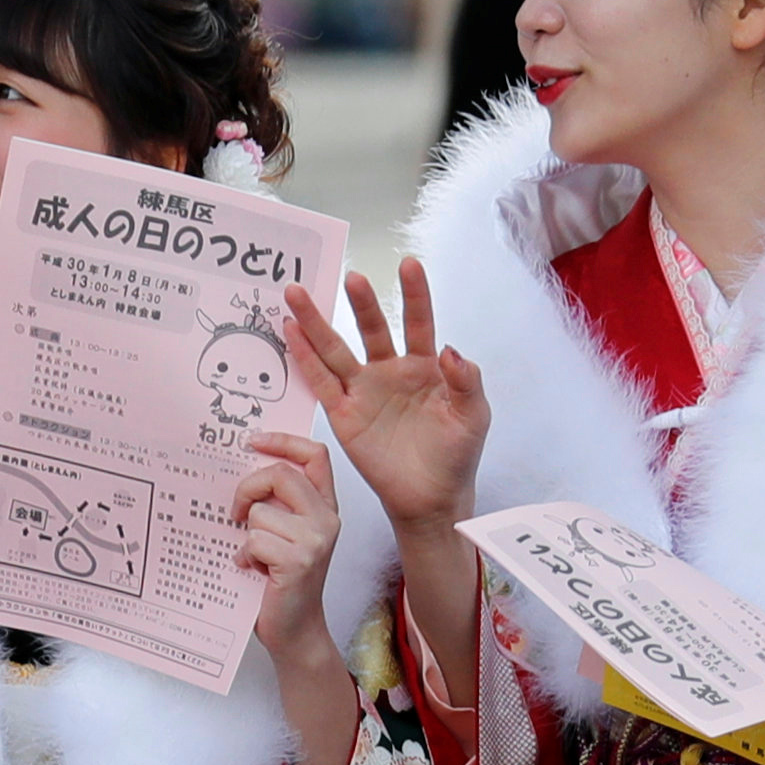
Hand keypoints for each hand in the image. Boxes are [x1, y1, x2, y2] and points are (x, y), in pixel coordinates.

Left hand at [232, 428, 341, 665]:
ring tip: (255, 557)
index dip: (284, 441)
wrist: (294, 630)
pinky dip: (245, 556)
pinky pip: (255, 539)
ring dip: (247, 534)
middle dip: (248, 488)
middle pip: (281, 474)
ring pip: (261, 512)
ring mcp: (315, 540)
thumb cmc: (282, 583)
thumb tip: (242, 467)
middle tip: (236, 512)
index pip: (315, 455)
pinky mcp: (298, 560)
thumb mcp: (284, 534)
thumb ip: (276, 503)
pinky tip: (253, 571)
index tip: (253, 442)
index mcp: (324, 507)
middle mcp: (327, 519)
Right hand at [286, 261, 489, 534]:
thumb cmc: (457, 457)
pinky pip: (322, 383)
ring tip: (298, 293)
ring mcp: (365, 392)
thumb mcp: (474, 417)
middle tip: (351, 276)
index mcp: (425, 367)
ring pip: (337, 350)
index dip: (414, 295)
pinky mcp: (344, 416)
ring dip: (317, 323)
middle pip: (372, 329)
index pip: (419, 323)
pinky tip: (290, 333)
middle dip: (361, 303)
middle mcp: (391, 372)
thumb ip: (467, 381)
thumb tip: (451, 349)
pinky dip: (304, 359)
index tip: (409, 264)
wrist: (432, 499)